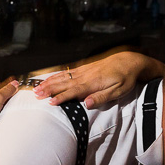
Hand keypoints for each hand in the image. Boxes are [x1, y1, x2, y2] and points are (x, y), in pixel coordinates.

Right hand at [32, 51, 164, 107]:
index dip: (61, 97)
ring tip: (37, 88)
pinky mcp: (84, 68)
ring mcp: (83, 70)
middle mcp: (85, 76)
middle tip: (36, 95)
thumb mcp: (118, 91)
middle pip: (64, 83)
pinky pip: (66, 72)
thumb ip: (101, 97)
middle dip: (49, 89)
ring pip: (63, 77)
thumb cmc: (125, 78)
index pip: (73, 92)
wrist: (129, 60)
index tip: (51, 103)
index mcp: (93, 83)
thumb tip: (86, 104)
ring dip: (49, 82)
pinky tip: (49, 78)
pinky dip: (56, 75)